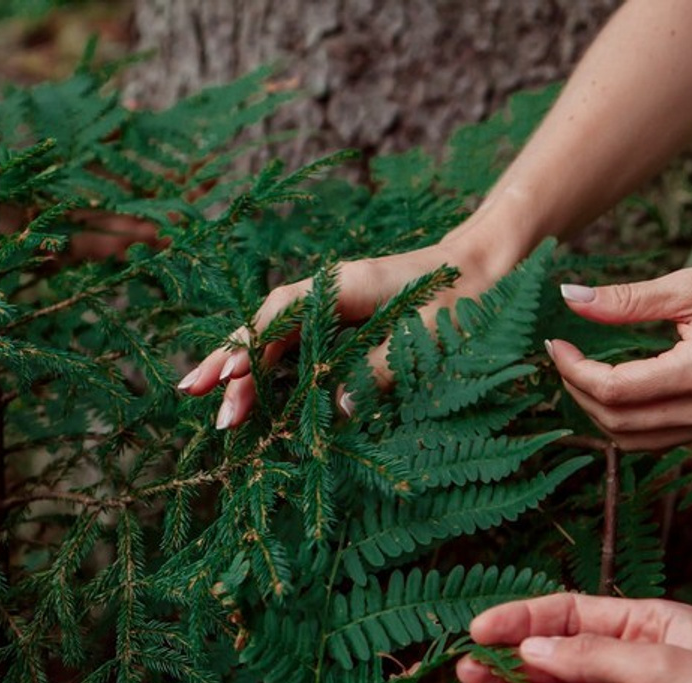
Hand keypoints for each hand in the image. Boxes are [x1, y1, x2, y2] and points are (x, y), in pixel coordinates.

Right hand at [176, 228, 516, 430]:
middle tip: (195, 398)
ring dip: (245, 371)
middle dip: (229, 361)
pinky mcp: (345, 329)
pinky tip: (253, 396)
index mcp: (346, 285)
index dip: (251, 346)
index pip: (283, 315)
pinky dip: (272, 373)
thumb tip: (335, 408)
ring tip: (213, 407)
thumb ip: (380, 369)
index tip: (225, 379)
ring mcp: (336, 312)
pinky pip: (298, 350)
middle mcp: (332, 295)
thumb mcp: (432, 338)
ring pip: (277, 340)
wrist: (496, 267)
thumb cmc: (470, 298)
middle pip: (267, 327)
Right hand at [458, 593, 691, 682]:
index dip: (524, 619)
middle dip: (515, 659)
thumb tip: (529, 648)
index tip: (480, 630)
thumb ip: (589, 657)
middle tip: (468, 667)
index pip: (573, 615)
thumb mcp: (662, 665)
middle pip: (561, 657)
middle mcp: (638, 665)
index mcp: (651, 627)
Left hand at [549, 253, 691, 450]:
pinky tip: (615, 390)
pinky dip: (624, 421)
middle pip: (616, 422)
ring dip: (597, 412)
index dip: (574, 371)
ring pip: (631, 439)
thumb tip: (570, 300)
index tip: (556, 345)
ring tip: (582, 375)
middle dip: (578, 392)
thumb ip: (628, 300)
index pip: (614, 390)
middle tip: (564, 358)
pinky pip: (654, 439)